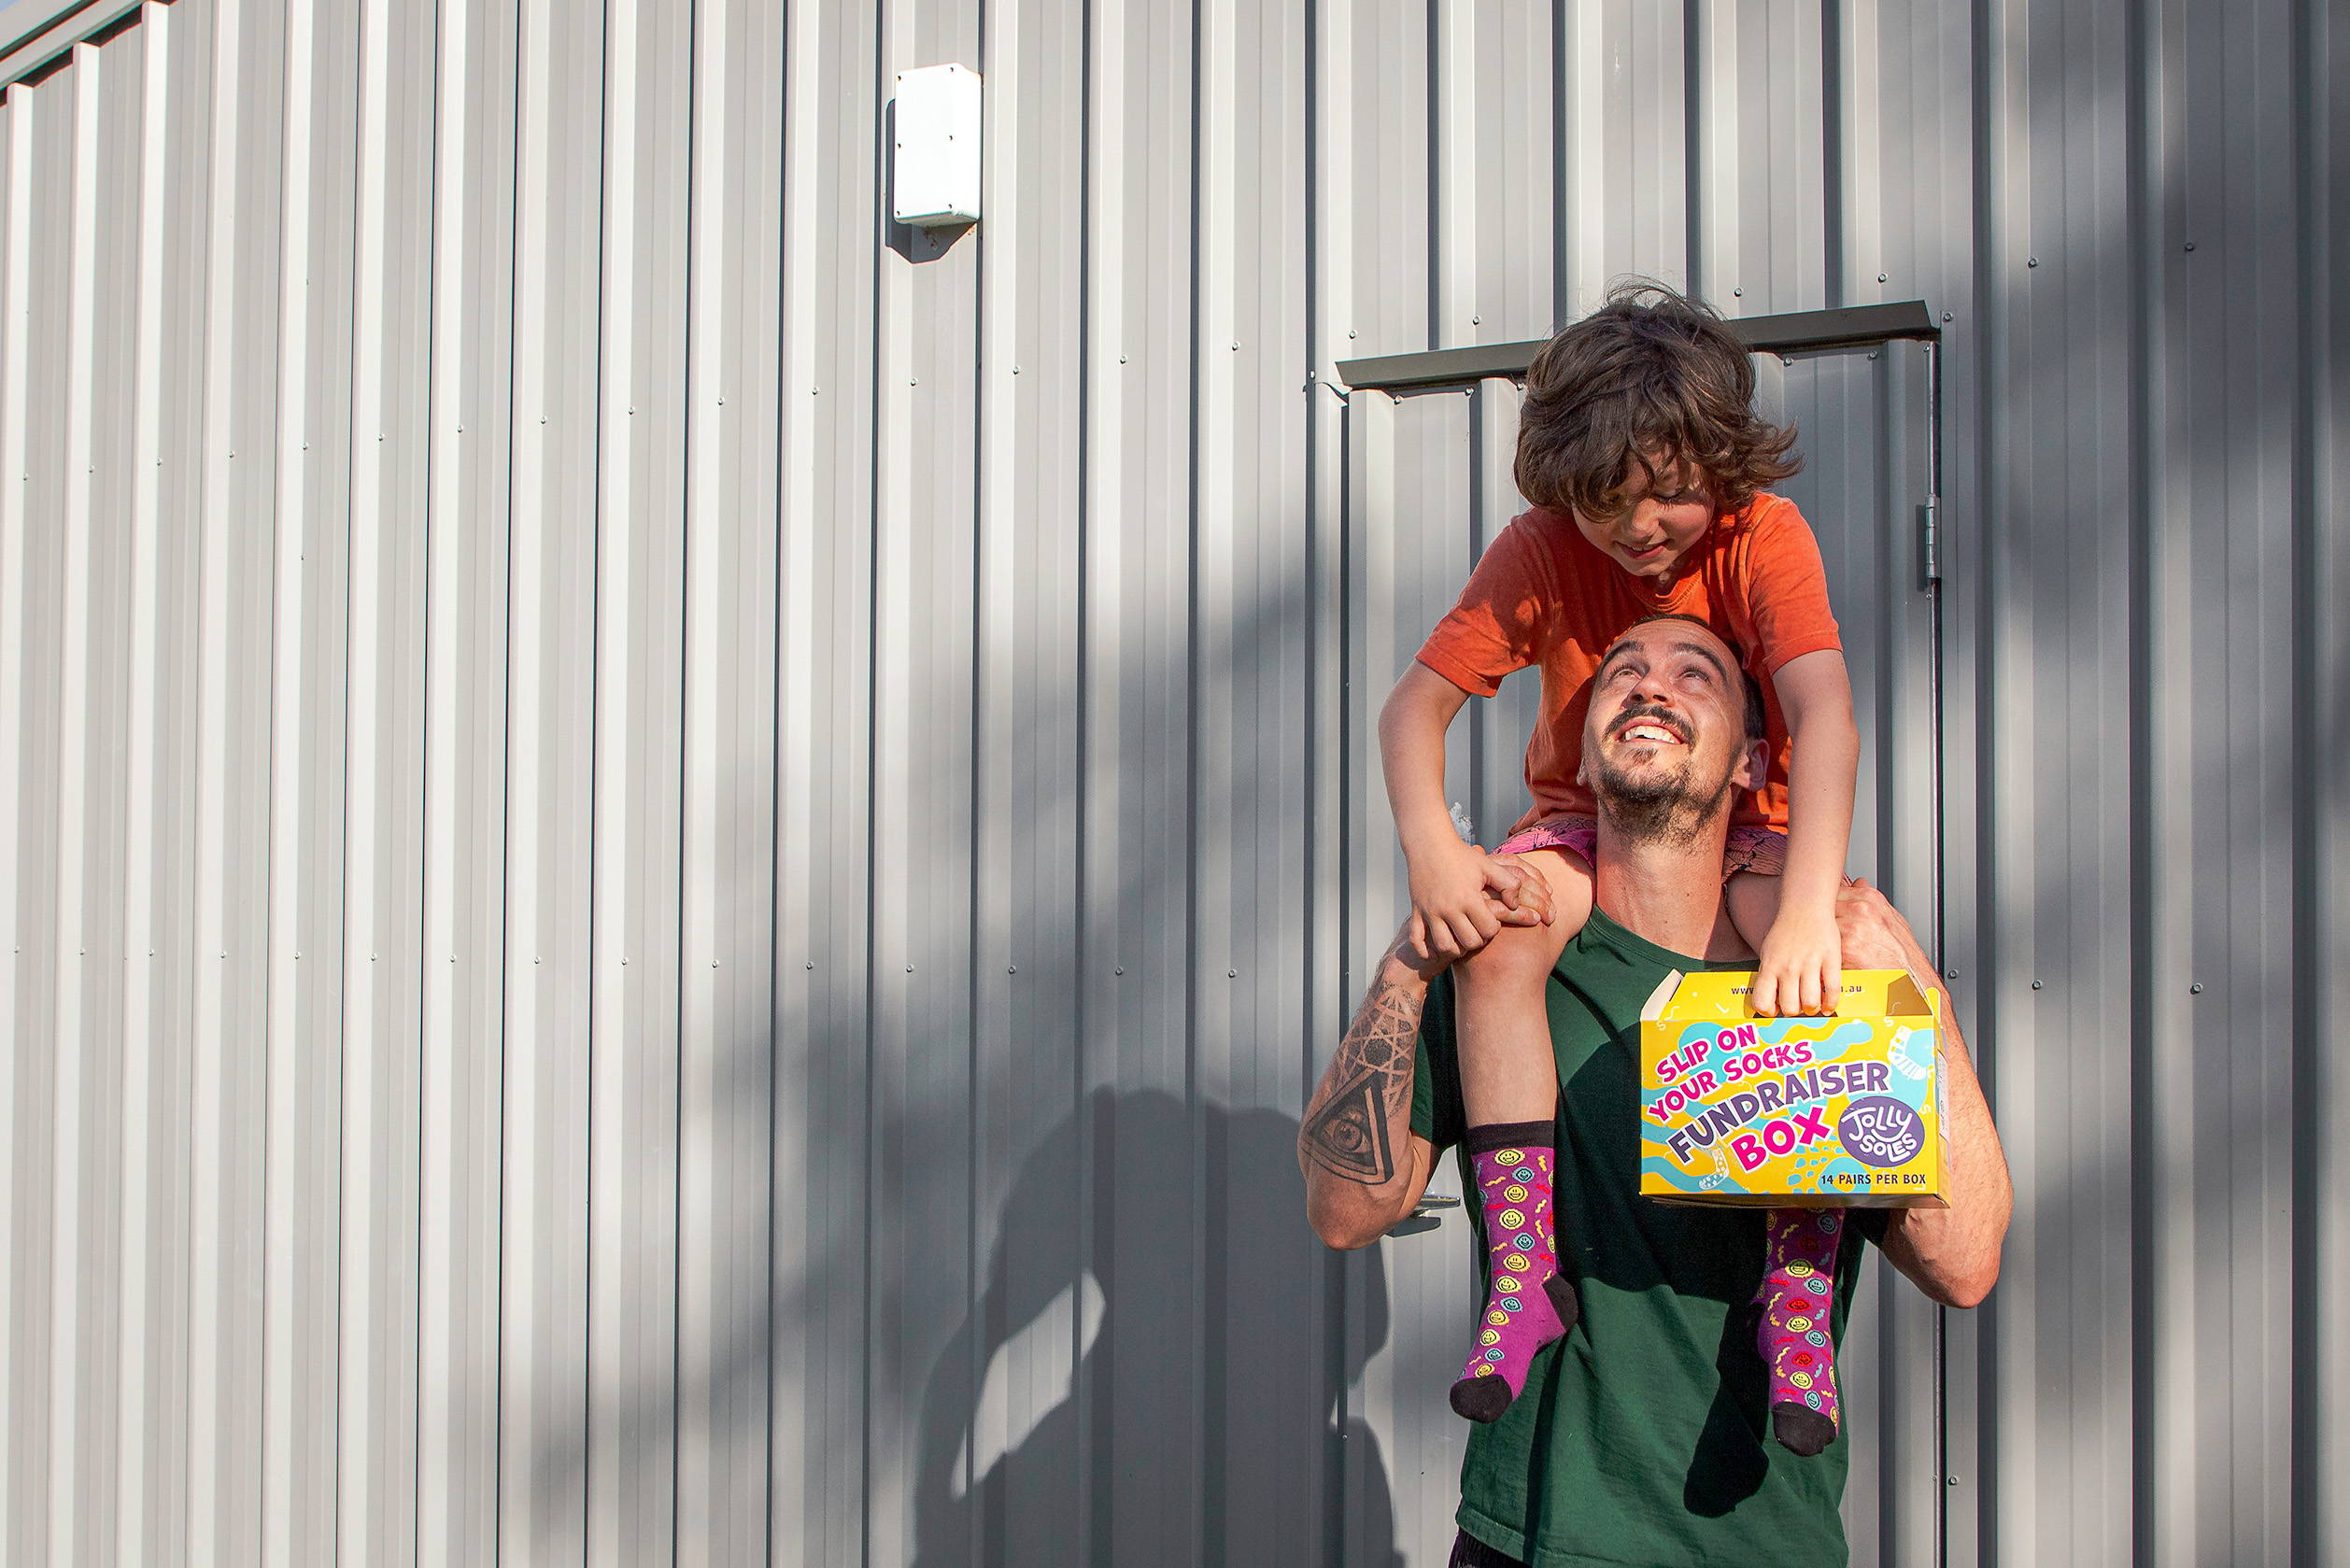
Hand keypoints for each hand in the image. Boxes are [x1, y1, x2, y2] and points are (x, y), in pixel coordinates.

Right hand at [1403, 840, 1549, 961]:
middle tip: (1478, 929)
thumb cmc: (1461, 855)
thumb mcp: (1489, 866)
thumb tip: (1514, 905)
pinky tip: (1435, 950)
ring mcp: (1430, 912)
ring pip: (1445, 946)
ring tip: (1460, 937)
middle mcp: (1448, 908)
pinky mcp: (1416, 912)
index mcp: (1468, 898)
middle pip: (1469, 942)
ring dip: (1456, 948)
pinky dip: (1426, 950)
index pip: (1488, 930)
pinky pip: (1417, 941)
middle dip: (1478, 940)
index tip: (1491, 919)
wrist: (1429, 844)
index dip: (1494, 928)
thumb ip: (1509, 884)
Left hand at [1750, 897, 1842, 1015]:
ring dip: (1812, 1009)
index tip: (1775, 1009)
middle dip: (1794, 1012)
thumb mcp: (1768, 953)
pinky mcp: (1831, 959)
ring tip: (1813, 1005)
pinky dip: (1831, 1003)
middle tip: (1798, 1006)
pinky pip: (1832, 990)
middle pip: (1790, 1007)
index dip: (1768, 1012)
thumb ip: (1769, 976)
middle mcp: (1788, 967)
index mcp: (1770, 966)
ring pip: (1811, 1003)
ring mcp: (1810, 963)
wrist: (1805, 907)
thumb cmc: (1785, 933)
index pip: (1762, 1002)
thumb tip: (1771, 1002)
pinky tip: (1828, 1005)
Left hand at [1831, 878, 1935, 987]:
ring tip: (1826, 944)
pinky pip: (1824, 945)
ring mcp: (1852, 927)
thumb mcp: (1890, 916)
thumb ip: (1869, 899)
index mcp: (1870, 898)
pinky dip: (1824, 951)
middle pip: (1823, 907)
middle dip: (1821, 919)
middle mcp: (1861, 909)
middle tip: (1823, 931)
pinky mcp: (1845, 948)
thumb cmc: (1900, 950)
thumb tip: (1856, 883)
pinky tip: (1831, 956)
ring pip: (1821, 925)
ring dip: (1821, 935)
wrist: (1909, 975)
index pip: (1832, 891)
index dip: (1826, 904)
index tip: (1823, 910)